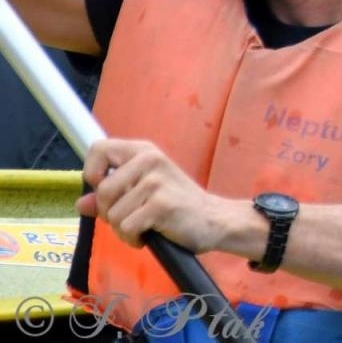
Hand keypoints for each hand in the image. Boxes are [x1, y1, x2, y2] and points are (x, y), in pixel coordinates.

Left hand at [79, 138, 229, 252]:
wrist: (214, 220)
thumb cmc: (176, 205)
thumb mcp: (142, 193)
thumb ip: (111, 196)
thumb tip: (81, 203)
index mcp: (143, 151)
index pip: (99, 149)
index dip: (93, 172)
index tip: (105, 189)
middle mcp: (150, 160)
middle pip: (102, 190)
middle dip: (110, 212)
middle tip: (131, 216)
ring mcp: (156, 181)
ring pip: (113, 214)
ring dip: (123, 230)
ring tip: (144, 226)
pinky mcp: (161, 204)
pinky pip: (126, 228)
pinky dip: (133, 239)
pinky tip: (149, 235)